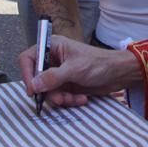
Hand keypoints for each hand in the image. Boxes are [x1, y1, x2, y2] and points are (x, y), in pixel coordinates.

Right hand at [18, 36, 141, 106]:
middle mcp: (54, 59)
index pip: (29, 58)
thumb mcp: (74, 69)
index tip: (32, 90)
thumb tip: (33, 85)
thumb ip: (52, 77)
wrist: (119, 74)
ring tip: (75, 98)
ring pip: (48, 91)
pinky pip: (59, 96)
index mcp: (53, 47)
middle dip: (49, 91)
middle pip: (38, 78)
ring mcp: (60, 73)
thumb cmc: (99, 64)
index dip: (27, 74)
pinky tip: (82, 98)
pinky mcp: (67, 85)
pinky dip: (69, 100)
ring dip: (61, 98)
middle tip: (60, 99)